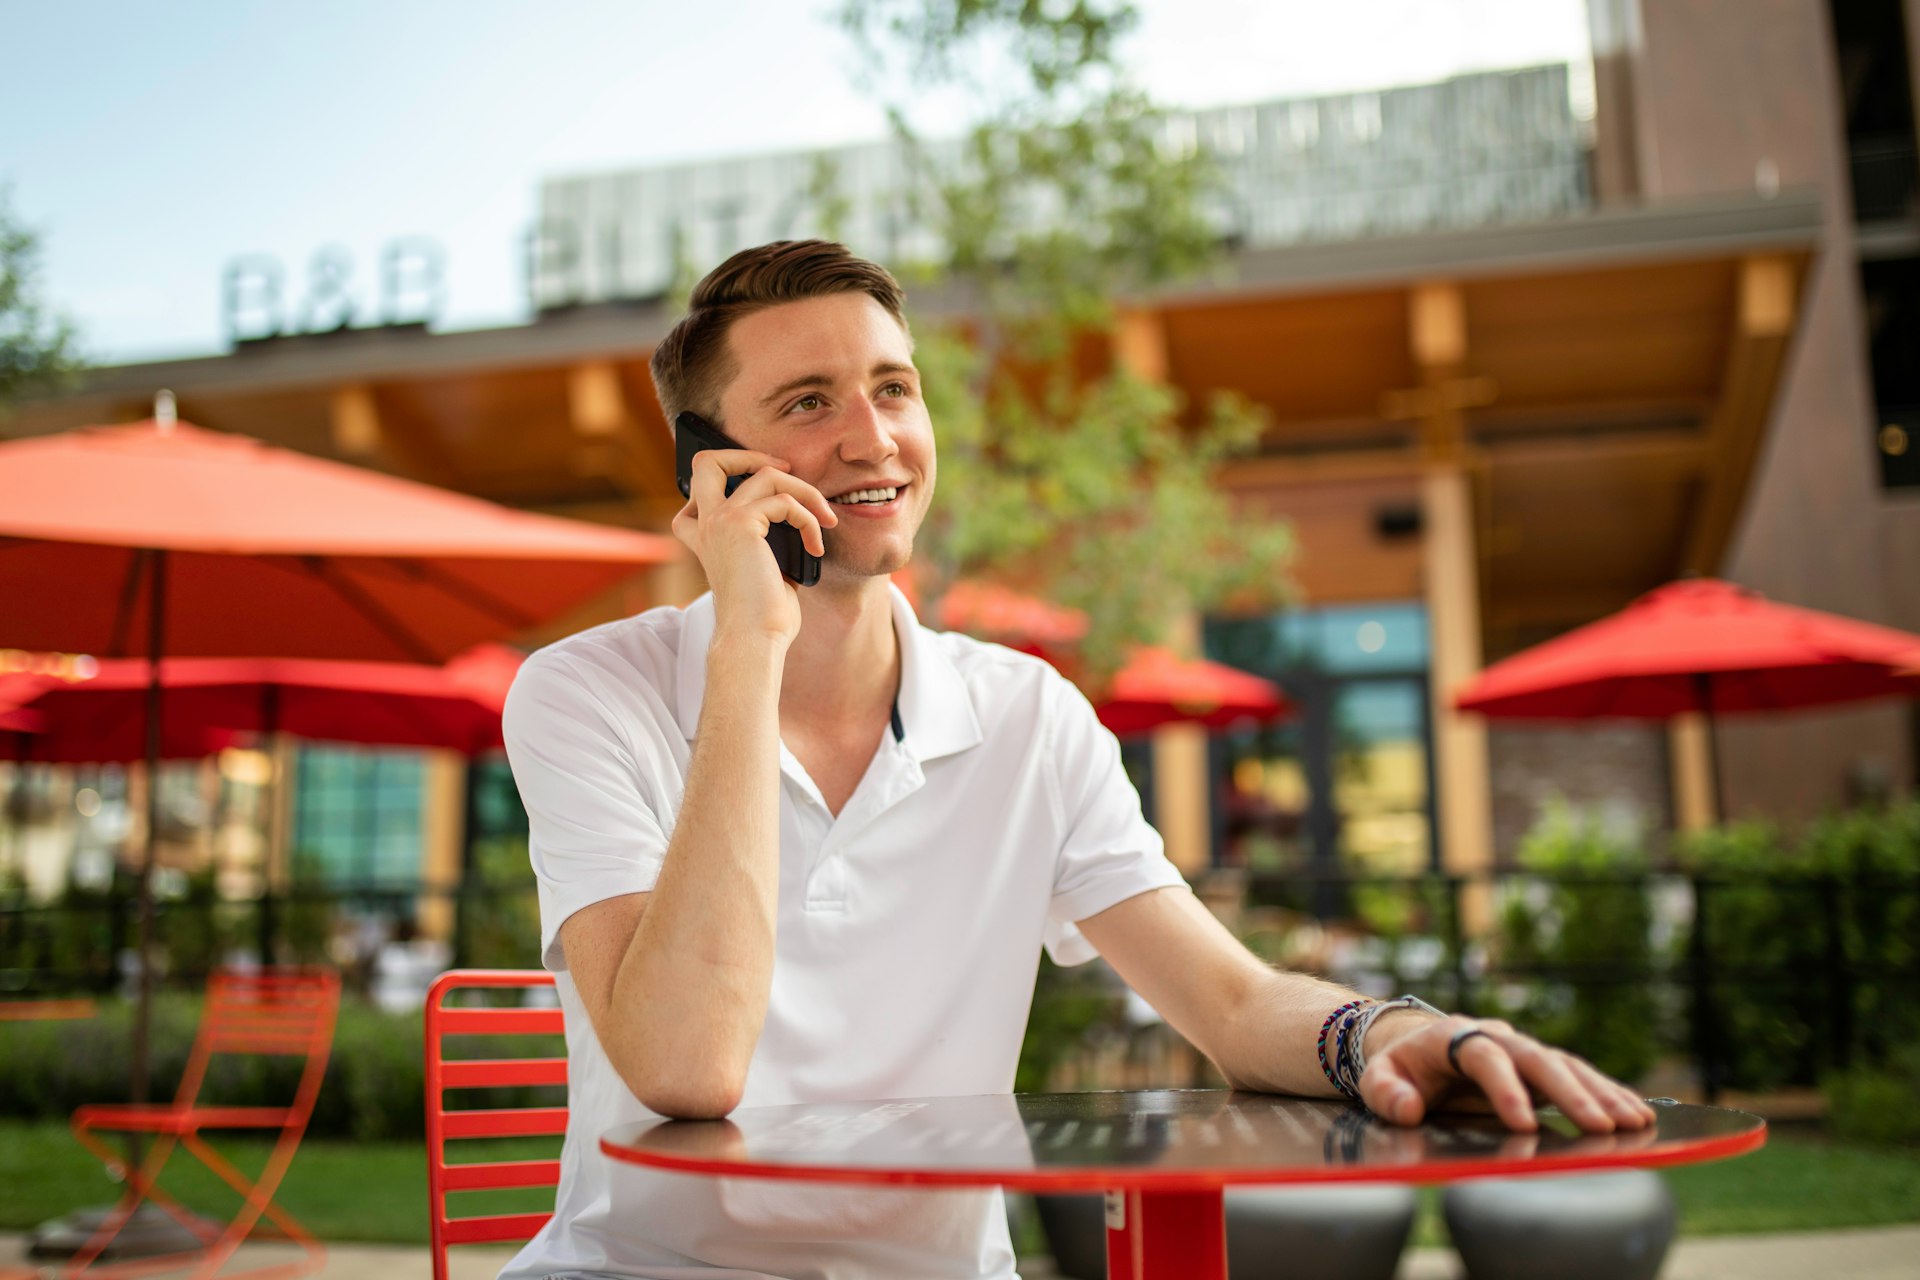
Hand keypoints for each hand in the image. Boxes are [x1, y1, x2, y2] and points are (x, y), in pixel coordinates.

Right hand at [672, 448, 836, 643]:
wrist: (755, 639)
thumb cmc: (764, 613)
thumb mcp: (765, 565)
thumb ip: (769, 535)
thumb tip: (798, 511)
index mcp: (704, 535)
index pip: (700, 488)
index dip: (734, 477)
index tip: (774, 496)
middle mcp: (705, 524)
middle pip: (710, 461)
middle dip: (751, 455)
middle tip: (787, 472)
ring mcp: (719, 521)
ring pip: (765, 473)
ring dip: (805, 493)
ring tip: (825, 520)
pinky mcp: (739, 525)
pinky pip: (785, 501)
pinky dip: (809, 519)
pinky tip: (817, 545)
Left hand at [1358, 1015, 1657, 1133]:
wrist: (1416, 1047)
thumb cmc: (1399, 1068)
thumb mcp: (1379, 1078)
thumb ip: (1386, 1093)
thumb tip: (1409, 1109)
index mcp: (1456, 1036)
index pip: (1486, 1058)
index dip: (1504, 1090)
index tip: (1523, 1123)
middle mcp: (1498, 1037)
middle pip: (1538, 1059)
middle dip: (1571, 1093)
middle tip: (1600, 1125)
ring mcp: (1524, 1051)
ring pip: (1567, 1066)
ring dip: (1602, 1094)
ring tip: (1634, 1122)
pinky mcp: (1541, 1070)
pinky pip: (1579, 1077)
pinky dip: (1609, 1094)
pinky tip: (1638, 1114)